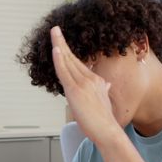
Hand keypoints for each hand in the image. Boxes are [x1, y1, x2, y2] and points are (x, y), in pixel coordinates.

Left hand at [50, 26, 122, 144]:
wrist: (107, 131)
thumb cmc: (104, 121)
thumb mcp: (104, 102)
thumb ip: (102, 91)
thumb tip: (105, 85)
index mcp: (96, 81)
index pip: (78, 63)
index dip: (69, 52)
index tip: (62, 43)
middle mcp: (90, 79)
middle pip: (72, 58)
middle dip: (62, 42)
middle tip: (55, 30)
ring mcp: (82, 83)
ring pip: (67, 61)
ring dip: (59, 45)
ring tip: (54, 32)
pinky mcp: (75, 90)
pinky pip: (65, 72)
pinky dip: (59, 59)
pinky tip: (56, 49)